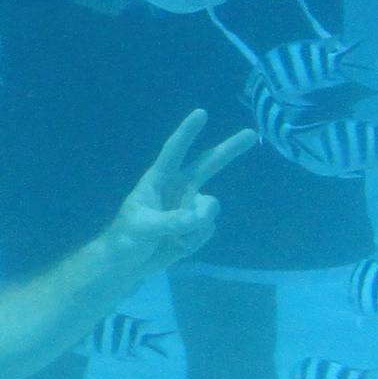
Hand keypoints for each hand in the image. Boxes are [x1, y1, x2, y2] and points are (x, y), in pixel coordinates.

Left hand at [94, 113, 263, 280]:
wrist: (128, 265)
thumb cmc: (125, 238)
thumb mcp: (142, 228)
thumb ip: (170, 222)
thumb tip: (198, 219)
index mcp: (158, 179)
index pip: (174, 151)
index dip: (187, 132)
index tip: (201, 113)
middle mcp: (178, 188)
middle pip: (208, 164)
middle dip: (229, 149)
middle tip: (251, 133)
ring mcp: (189, 207)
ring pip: (209, 208)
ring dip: (196, 226)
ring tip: (174, 238)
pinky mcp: (196, 226)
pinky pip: (207, 229)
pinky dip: (194, 240)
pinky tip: (177, 246)